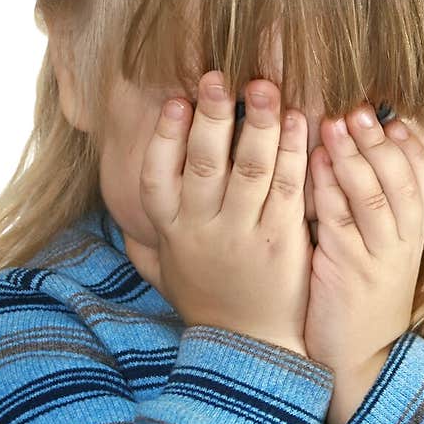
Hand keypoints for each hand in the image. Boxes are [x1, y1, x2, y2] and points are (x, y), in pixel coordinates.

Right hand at [134, 70, 312, 357]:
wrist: (251, 347)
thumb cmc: (209, 297)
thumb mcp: (168, 267)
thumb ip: (149, 231)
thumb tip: (125, 198)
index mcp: (170, 232)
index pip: (156, 177)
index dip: (164, 136)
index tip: (174, 100)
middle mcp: (201, 231)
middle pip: (202, 163)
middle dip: (211, 116)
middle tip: (219, 76)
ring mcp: (243, 236)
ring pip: (249, 169)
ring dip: (258, 123)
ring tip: (265, 86)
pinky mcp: (281, 243)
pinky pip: (286, 189)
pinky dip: (293, 152)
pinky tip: (299, 121)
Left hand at [304, 104, 423, 423]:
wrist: (351, 357)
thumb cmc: (357, 293)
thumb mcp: (378, 247)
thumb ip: (373, 202)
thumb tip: (361, 149)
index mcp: (414, 233)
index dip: (416, 147)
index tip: (399, 117)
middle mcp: (404, 243)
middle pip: (404, 181)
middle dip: (382, 142)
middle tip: (361, 109)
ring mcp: (378, 258)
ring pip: (376, 198)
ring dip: (355, 158)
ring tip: (335, 124)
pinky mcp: (347, 271)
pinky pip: (340, 222)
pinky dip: (330, 190)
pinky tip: (315, 165)